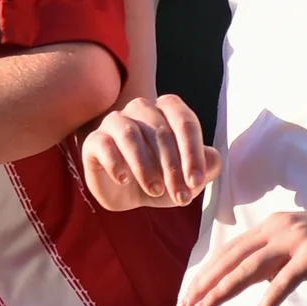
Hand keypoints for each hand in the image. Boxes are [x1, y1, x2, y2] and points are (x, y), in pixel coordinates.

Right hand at [81, 94, 218, 210]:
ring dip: (145, 167)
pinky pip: (104, 145)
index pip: (185, 122)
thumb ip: (207, 166)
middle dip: (173, 168)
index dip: (192, 153)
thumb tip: (212, 160)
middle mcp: (141, 108)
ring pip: (131, 135)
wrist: (129, 194)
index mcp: (167, 109)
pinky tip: (125, 180)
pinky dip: (116, 163)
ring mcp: (115, 121)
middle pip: (160, 131)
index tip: (196, 182)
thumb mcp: (188, 178)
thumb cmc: (163, 179)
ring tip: (155, 190)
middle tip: (179, 197)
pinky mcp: (95, 140)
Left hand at [178, 196, 306, 305]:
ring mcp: (296, 240)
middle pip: (230, 259)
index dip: (207, 274)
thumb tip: (258, 279)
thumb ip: (281, 258)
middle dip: (203, 285)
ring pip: (247, 270)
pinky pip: (281, 284)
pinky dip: (265, 305)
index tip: (189, 295)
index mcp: (275, 224)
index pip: (231, 251)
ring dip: (220, 293)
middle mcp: (279, 227)